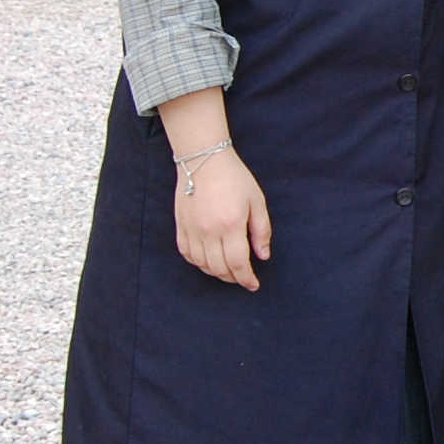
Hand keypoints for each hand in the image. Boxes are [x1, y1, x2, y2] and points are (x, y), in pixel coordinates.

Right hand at [172, 146, 271, 290]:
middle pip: (219, 268)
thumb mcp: (256, 201)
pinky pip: (187, 253)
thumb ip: (261, 231)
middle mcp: (209, 231)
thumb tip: (262, 256)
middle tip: (242, 277)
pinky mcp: (181, 225)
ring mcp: (192, 229)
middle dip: (233, 278)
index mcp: (231, 225)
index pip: (238, 264)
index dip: (247, 279)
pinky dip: (198, 263)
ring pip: (202, 264)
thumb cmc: (234, 178)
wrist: (204, 159)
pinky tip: (207, 261)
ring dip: (216, 272)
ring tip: (227, 271)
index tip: (253, 284)